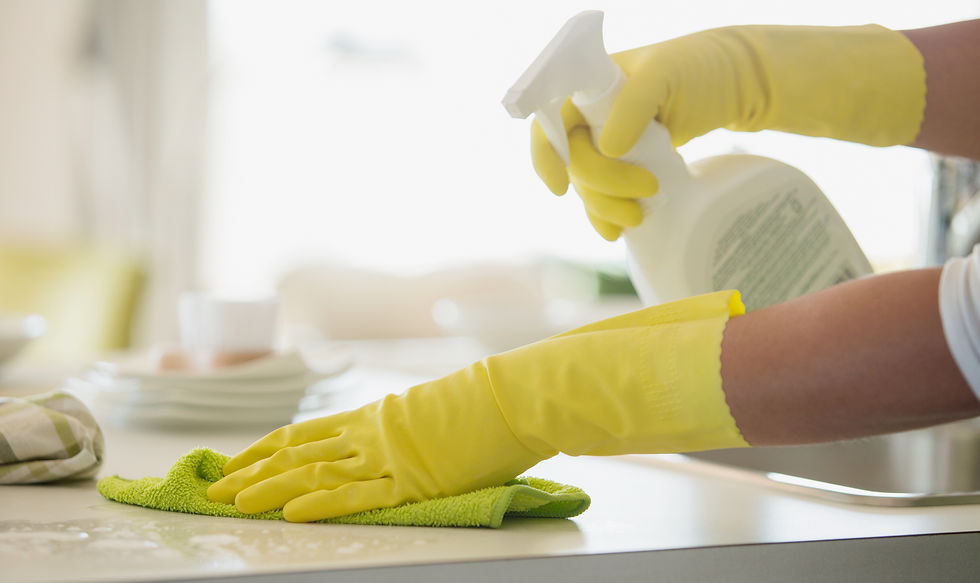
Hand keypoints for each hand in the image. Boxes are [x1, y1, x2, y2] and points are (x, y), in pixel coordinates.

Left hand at [208, 290, 748, 521]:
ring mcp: (387, 456)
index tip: (234, 462)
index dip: (265, 450)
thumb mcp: (432, 411)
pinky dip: (320, 502)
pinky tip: (290, 512)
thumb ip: (402, 425)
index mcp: (374, 417)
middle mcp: (370, 434)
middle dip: (252, 471)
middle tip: (213, 486)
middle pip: (297, 453)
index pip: (305, 435)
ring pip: (315, 472)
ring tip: (232, 501)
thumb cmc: (484, 402)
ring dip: (270, 487)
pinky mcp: (410, 479)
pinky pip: (357, 494)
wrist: (512, 397)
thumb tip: (391, 434)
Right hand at [532, 24, 924, 239]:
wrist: (737, 83)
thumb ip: (634, 103)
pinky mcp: (628, 166)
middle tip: (644, 189)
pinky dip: (607, 217)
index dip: (547, 158)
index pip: (549, 125)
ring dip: (605, 207)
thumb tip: (606, 147)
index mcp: (587, 89)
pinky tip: (617, 232)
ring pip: (587, 186)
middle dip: (601, 185)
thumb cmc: (700, 67)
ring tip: (639, 216)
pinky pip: (604, 197)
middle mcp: (591, 117)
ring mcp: (608, 144)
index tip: (561, 187)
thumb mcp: (666, 73)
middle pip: (573, 163)